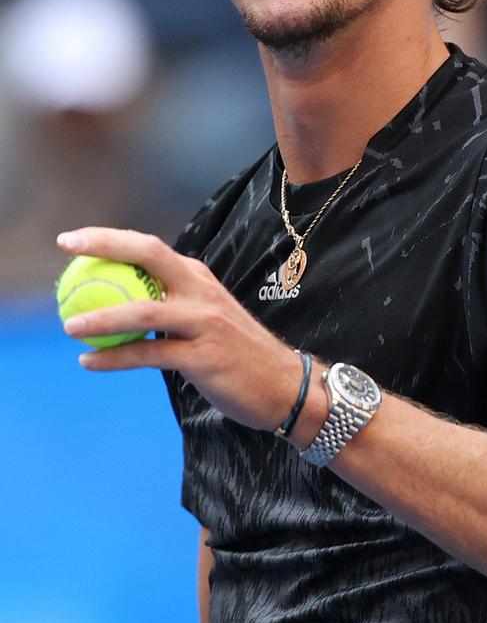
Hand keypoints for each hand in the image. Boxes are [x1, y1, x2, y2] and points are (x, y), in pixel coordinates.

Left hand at [56, 227, 301, 431]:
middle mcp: (201, 291)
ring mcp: (204, 322)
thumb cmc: (236, 352)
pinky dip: (114, 359)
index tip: (72, 240)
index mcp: (198, 277)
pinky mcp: (203, 357)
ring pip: (143, 311)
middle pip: (149, 255)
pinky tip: (88, 362)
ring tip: (69, 325)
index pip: (149, 248)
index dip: (109, 238)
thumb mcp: (205, 317)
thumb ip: (171, 305)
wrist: (283, 383)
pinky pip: (148, 355)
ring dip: (101, 317)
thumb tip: (119, 303)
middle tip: (67, 249)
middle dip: (106, 245)